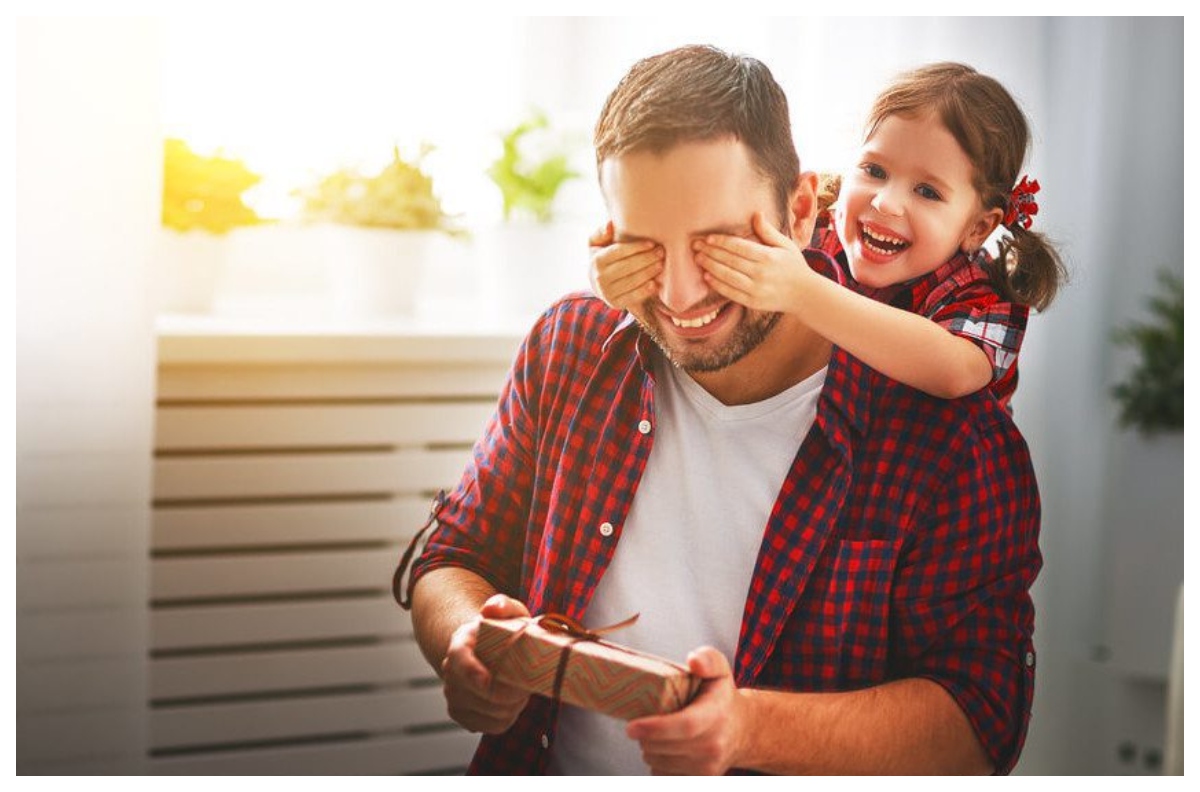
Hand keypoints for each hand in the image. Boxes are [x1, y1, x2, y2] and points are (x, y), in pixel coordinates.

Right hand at [440, 593, 531, 733]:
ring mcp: (454, 696)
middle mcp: (451, 672)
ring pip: (491, 713)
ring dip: (513, 706)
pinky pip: (493, 726)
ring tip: (520, 689)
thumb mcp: (508, 612)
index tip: (489, 681)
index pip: (459, 661)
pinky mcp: (463, 715)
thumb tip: (491, 609)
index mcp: (460, 645)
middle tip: (527, 682)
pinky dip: (509, 718)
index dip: (473, 674)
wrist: (488, 652)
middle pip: (480, 695)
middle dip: (510, 692)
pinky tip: (512, 703)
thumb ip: (502, 605)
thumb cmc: (502, 631)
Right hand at [588, 221, 662, 309]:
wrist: (598, 283)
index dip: (636, 247)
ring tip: (661, 265)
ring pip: (632, 281)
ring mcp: (607, 293)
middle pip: (627, 267)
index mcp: (596, 261)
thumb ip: (602, 232)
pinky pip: (632, 297)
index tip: (651, 243)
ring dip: (648, 273)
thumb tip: (610, 225)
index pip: (619, 252)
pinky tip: (655, 284)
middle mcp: (599, 278)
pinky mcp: (615, 304)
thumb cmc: (603, 257)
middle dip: (646, 259)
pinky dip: (644, 291)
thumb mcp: (597, 243)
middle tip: (661, 253)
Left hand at [626, 647, 748, 774]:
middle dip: (644, 737)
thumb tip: (693, 661)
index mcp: (716, 715)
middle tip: (640, 724)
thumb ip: (707, 659)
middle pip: (664, 748)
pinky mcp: (700, 781)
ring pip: (659, 763)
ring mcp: (707, 768)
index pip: (684, 726)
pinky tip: (665, 749)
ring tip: (656, 735)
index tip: (631, 727)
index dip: (655, 728)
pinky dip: (657, 763)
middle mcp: (713, 745)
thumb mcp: (719, 669)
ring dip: (649, 750)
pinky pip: (664, 776)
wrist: (743, 731)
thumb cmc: (722, 697)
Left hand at [694, 211, 816, 312]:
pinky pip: (730, 293)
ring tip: (698, 258)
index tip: (708, 238)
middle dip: (710, 252)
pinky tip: (707, 276)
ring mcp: (756, 289)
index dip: (722, 242)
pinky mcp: (752, 302)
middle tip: (695, 246)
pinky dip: (717, 285)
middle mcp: (761, 273)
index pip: (739, 247)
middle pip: (730, 261)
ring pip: (727, 277)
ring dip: (710, 267)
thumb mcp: (785, 245)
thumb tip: (756, 213)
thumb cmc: (794, 266)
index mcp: (768, 257)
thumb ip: (768, 231)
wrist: (804, 295)